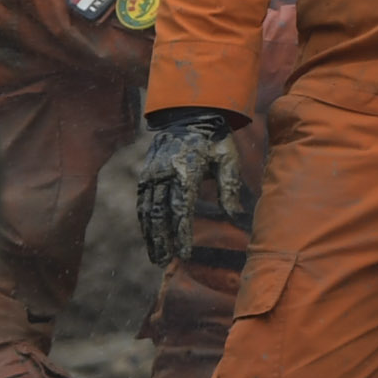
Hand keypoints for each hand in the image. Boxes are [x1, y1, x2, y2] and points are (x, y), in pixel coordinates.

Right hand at [133, 110, 246, 266]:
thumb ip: (230, 185)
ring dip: (150, 234)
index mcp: (186, 169)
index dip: (181, 233)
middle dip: (161, 240)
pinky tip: (148, 236)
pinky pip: (142, 200)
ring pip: (147, 209)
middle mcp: (164, 172)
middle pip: (160, 213)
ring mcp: (152, 172)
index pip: (182, 208)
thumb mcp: (228, 157)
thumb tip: (235, 215)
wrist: (189, 114)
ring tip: (155, 256)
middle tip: (164, 263)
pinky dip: (144, 220)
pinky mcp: (146, 172)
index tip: (184, 253)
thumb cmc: (215, 139)